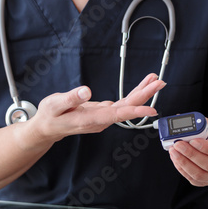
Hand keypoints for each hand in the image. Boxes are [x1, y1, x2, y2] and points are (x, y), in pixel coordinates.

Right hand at [31, 74, 163, 145]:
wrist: (48, 128)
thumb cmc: (50, 117)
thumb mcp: (55, 105)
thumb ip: (70, 98)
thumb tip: (86, 91)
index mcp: (90, 119)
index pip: (116, 115)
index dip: (134, 111)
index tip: (150, 109)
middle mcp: (101, 120)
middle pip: (127, 108)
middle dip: (145, 96)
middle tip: (159, 83)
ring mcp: (104, 117)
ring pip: (127, 105)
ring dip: (142, 93)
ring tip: (155, 80)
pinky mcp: (104, 112)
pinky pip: (123, 104)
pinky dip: (134, 94)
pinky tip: (142, 86)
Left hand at [169, 118, 207, 186]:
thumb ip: (198, 123)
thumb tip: (178, 118)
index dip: (206, 148)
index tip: (192, 140)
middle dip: (191, 154)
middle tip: (178, 144)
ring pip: (200, 174)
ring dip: (184, 163)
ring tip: (173, 151)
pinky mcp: (205, 182)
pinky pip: (193, 179)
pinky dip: (182, 169)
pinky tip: (176, 159)